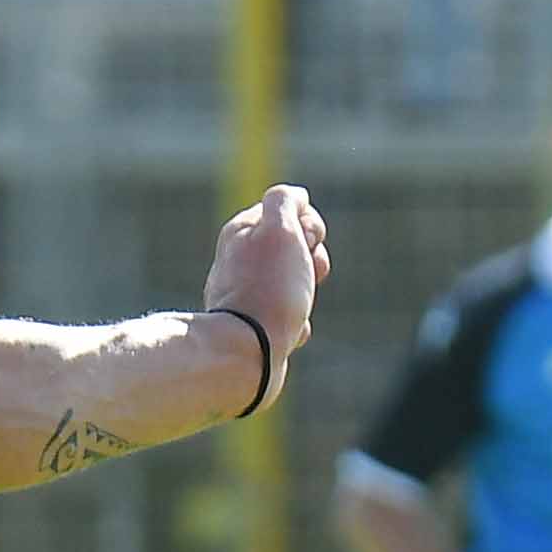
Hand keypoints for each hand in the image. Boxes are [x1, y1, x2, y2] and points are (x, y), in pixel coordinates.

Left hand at [202, 182, 331, 376]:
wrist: (247, 354)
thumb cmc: (269, 290)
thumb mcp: (280, 229)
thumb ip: (284, 202)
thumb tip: (295, 196)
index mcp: (241, 231)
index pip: (287, 210)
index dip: (309, 224)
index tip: (308, 241)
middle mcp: (238, 261)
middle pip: (294, 248)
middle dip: (313, 261)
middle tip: (308, 275)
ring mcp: (244, 295)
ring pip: (295, 284)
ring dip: (306, 295)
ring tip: (296, 310)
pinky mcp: (252, 328)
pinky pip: (287, 319)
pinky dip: (294, 326)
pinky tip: (287, 333)